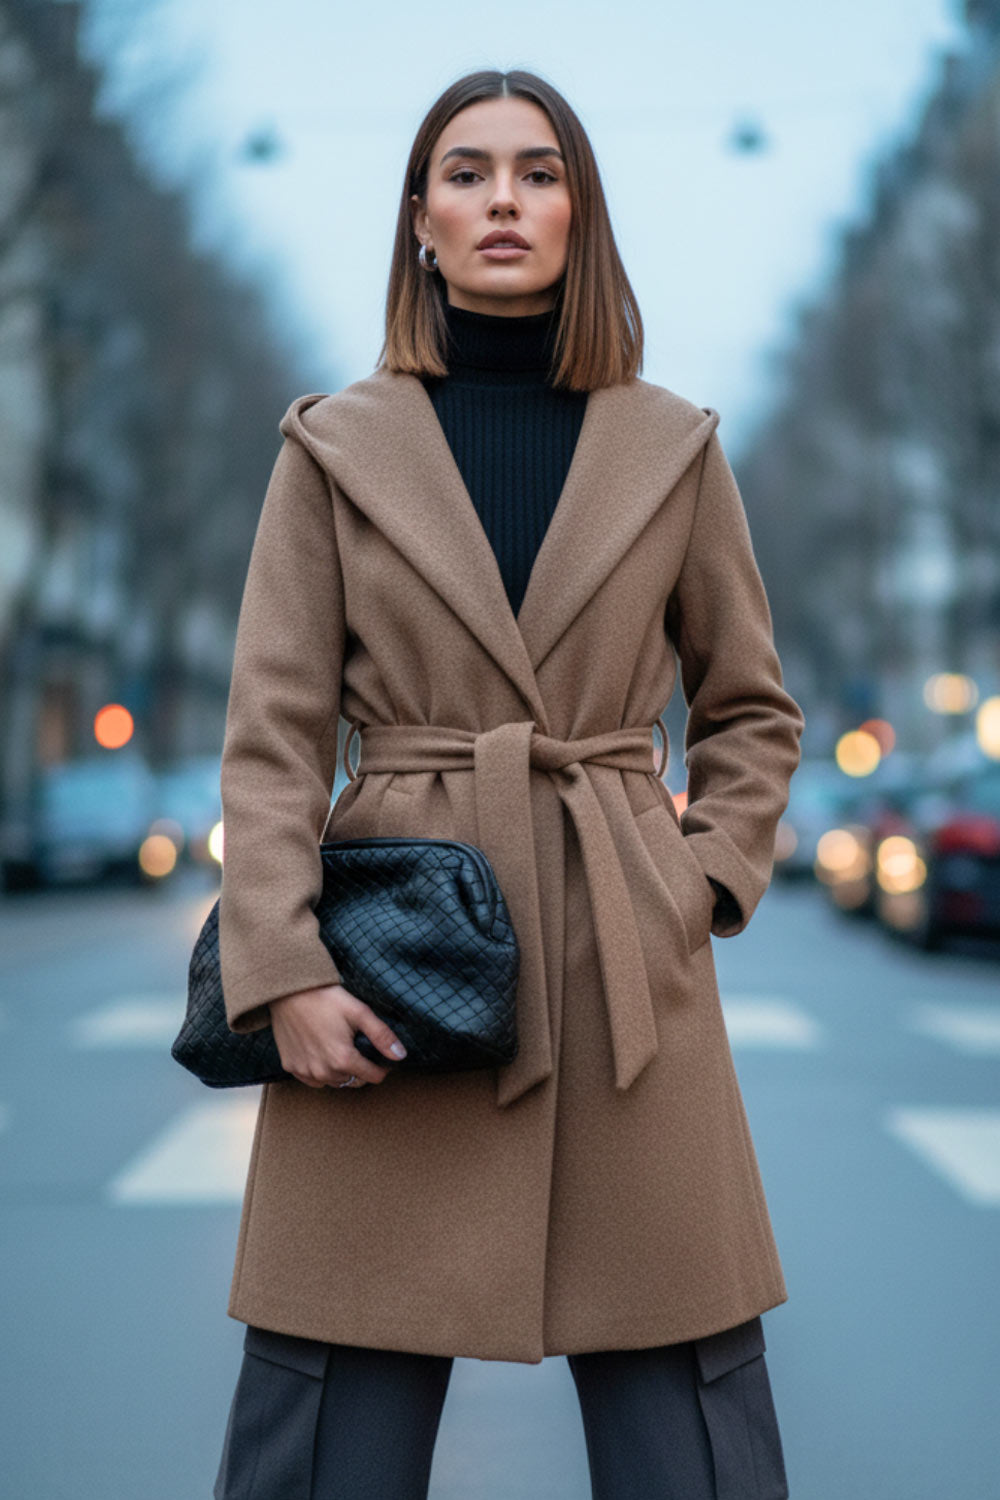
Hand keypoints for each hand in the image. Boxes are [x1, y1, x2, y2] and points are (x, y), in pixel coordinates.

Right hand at [268, 983, 406, 1088]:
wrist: (289, 991)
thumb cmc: (325, 998)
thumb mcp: (359, 1012)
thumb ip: (382, 1036)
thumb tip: (400, 1056)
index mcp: (343, 1060)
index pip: (373, 1077)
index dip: (382, 1067)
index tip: (381, 1056)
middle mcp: (323, 1072)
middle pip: (354, 1081)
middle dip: (362, 1069)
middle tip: (360, 1049)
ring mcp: (305, 1072)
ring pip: (334, 1082)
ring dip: (341, 1072)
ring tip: (341, 1049)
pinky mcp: (290, 1067)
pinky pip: (313, 1079)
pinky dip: (321, 1071)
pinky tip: (322, 1052)